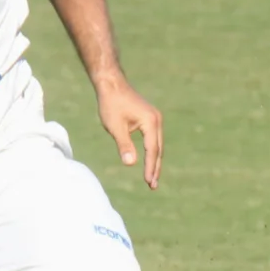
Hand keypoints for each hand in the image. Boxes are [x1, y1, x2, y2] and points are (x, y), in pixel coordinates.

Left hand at [94, 73, 163, 189]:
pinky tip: (149, 160)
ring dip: (155, 161)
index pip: (152, 150)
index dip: (150, 167)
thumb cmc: (111, 104)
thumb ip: (124, 145)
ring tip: (151, 178)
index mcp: (150, 122)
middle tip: (152, 186)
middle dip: (155, 168)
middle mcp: (156, 120)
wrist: (111, 84)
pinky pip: (154, 139)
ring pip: (157, 144)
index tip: (148, 182)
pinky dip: (152, 151)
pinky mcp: (150, 118)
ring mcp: (155, 118)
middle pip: (158, 149)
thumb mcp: (115, 127)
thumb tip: (131, 164)